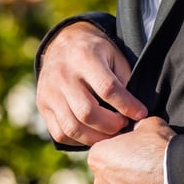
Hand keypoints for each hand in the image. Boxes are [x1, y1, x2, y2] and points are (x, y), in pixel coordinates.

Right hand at [36, 22, 146, 146]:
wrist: (63, 43)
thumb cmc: (96, 51)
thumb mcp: (113, 55)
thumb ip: (124, 79)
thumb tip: (135, 111)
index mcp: (84, 57)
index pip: (107, 88)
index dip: (126, 105)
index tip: (140, 114)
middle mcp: (63, 75)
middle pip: (87, 112)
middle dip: (111, 125)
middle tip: (124, 124)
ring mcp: (49, 92)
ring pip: (72, 127)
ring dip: (96, 137)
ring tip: (111, 133)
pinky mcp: (43, 105)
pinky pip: (60, 133)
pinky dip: (79, 140)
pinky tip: (93, 134)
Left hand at [88, 117, 176, 183]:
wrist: (181, 177)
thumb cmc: (161, 147)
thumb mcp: (148, 124)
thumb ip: (135, 127)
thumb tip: (136, 131)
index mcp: (98, 157)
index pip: (103, 152)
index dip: (119, 149)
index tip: (135, 149)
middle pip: (109, 176)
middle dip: (123, 172)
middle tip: (145, 166)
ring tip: (154, 182)